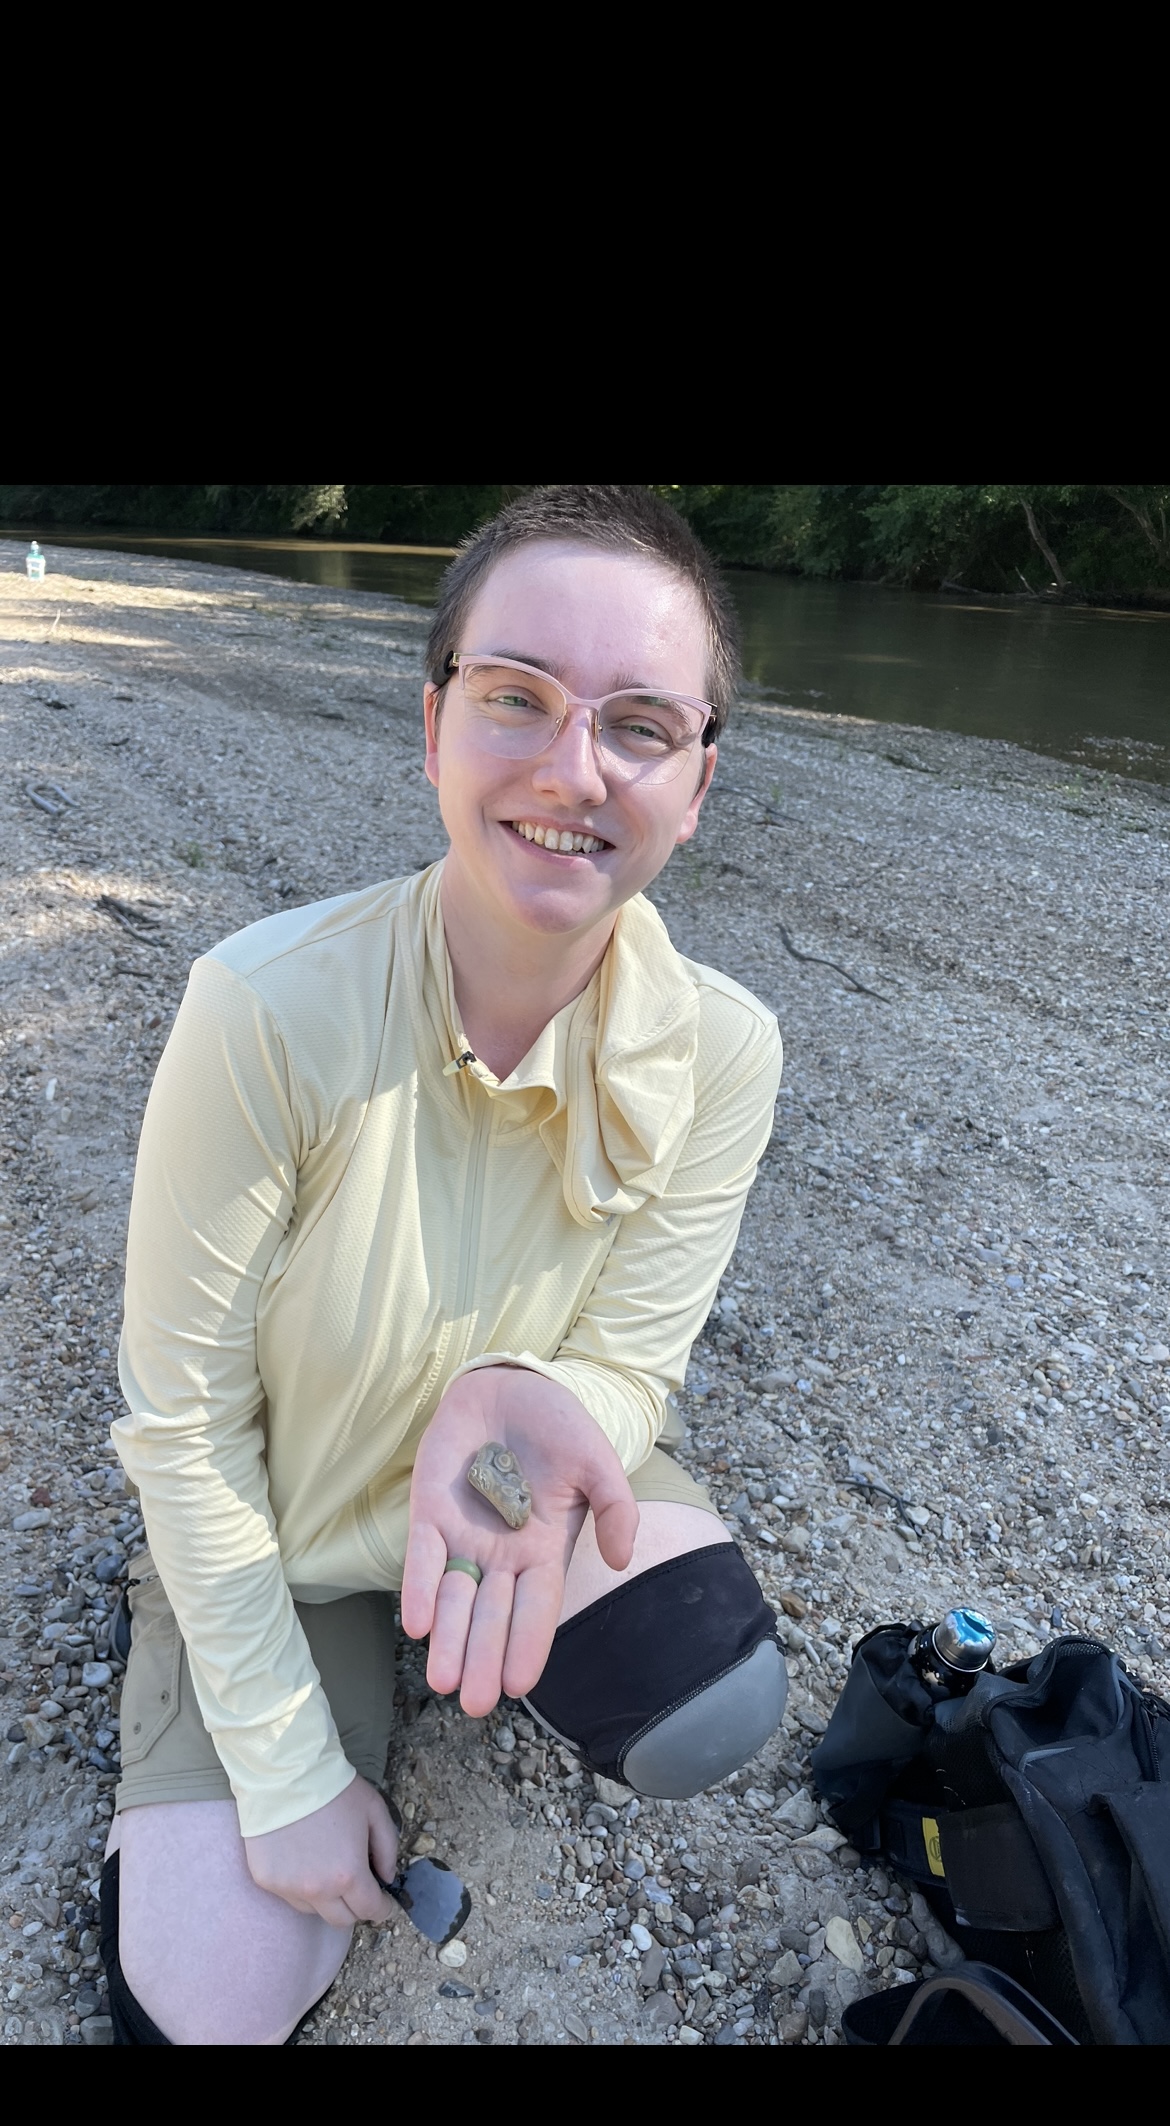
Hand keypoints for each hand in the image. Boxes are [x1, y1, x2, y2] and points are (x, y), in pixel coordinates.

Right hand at [244, 1774, 398, 1928]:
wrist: (285, 1773)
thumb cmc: (334, 1790)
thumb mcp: (375, 1811)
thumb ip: (388, 1848)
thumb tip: (387, 1878)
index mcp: (348, 1875)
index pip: (370, 1910)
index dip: (382, 1908)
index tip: (384, 1902)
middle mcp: (317, 1890)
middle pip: (342, 1920)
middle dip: (355, 1907)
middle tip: (357, 1886)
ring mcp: (288, 1888)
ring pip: (314, 1910)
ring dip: (326, 1898)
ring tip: (326, 1868)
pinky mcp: (266, 1880)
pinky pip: (289, 1895)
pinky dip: (300, 1886)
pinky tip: (301, 1859)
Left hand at [401, 1367, 638, 1717]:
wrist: (513, 1385)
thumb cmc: (559, 1427)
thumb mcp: (598, 1463)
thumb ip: (617, 1509)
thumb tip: (621, 1562)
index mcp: (543, 1549)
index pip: (537, 1608)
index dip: (528, 1644)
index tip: (521, 1687)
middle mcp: (501, 1553)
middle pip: (492, 1615)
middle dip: (483, 1658)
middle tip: (475, 1704)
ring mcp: (463, 1534)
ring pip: (455, 1597)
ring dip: (449, 1638)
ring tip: (443, 1680)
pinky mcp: (430, 1511)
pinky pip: (422, 1556)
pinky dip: (418, 1587)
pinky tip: (416, 1622)